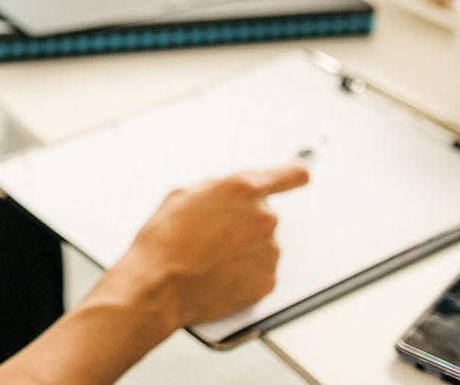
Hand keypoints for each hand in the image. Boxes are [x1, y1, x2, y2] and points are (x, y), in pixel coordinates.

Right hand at [114, 163, 309, 329]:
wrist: (160, 286)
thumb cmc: (165, 241)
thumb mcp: (181, 195)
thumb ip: (215, 188)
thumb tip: (226, 193)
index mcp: (242, 189)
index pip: (289, 174)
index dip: (293, 174)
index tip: (299, 174)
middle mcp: (263, 217)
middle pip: (263, 214)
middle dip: (242, 221)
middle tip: (212, 234)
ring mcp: (269, 251)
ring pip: (261, 243)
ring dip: (242, 247)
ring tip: (209, 257)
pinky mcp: (268, 280)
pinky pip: (260, 270)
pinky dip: (244, 271)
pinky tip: (218, 273)